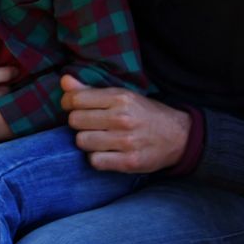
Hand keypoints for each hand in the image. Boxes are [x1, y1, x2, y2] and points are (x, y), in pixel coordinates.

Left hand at [60, 75, 190, 173]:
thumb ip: (90, 90)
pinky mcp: (129, 162)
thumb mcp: (122, 96)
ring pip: (82, 142)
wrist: (179, 136)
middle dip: (79, 123)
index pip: (75, 99)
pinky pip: (95, 161)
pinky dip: (97, 158)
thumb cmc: (145, 114)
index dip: (68, 103)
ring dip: (87, 141)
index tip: (73, 107)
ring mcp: (126, 141)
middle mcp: (122, 118)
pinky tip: (106, 152)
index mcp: (120, 97)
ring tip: (98, 139)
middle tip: (90, 124)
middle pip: (75, 121)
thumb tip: (64, 81)